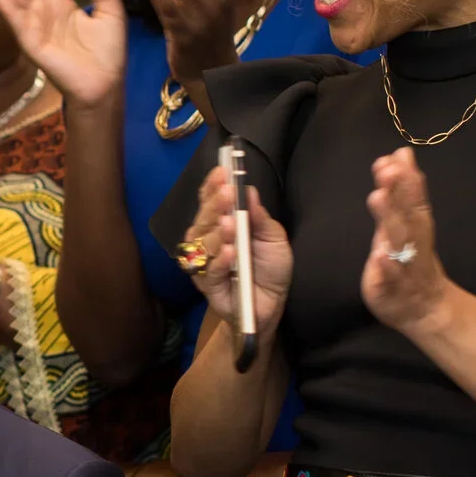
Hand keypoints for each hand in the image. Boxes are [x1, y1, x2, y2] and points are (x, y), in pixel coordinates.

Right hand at [183, 160, 288, 328]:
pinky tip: (230, 252)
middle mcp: (210, 241)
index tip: (222, 171)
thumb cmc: (271, 269)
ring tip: (231, 224)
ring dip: (216, 232)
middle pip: (203, 219)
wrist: (272, 305)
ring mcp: (206, 263)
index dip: (213, 186)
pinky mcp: (208, 287)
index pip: (211, 201)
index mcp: (223, 224)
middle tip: (226, 193)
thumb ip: (261, 218)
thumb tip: (249, 191)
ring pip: (201, 244)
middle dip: (214, 205)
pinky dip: (219, 261)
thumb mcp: (274, 239)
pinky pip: (207, 272)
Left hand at [361, 149, 454, 334]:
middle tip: (390, 169)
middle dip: (400, 192)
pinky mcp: (390, 288)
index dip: (407, 177)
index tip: (398, 155)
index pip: (414, 198)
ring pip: (398, 242)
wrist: (425, 309)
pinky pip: (389, 278)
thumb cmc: (410, 260)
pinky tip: (378, 255)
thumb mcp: (404, 223)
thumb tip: (397, 154)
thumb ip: (399, 191)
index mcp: (414, 226)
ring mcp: (402, 266)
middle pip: (407, 215)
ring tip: (377, 197)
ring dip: (390, 220)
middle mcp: (411, 243)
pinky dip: (386, 267)